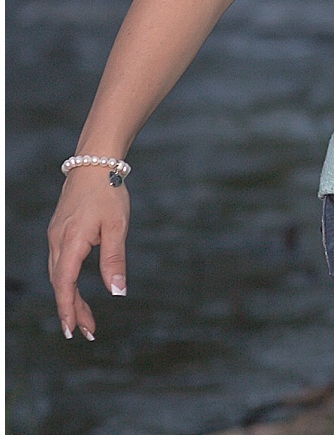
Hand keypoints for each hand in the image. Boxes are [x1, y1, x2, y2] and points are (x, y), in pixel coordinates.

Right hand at [49, 163, 127, 341]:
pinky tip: (77, 290)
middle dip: (72, 310)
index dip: (68, 310)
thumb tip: (117, 292)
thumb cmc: (108, 190)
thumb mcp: (117, 225)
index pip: (65, 285)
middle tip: (88, 331)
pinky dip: (67, 281)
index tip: (74, 331)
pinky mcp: (59, 231)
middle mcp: (57, 242)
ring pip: (59, 276)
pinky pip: (60, 264)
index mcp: (70, 242)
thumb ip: (114, 259)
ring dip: (70, 298)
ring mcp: (56, 236)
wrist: (95, 161)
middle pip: (60, 285)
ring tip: (85, 318)